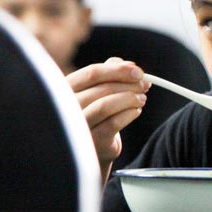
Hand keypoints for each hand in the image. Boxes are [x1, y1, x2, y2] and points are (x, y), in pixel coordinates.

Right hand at [67, 57, 149, 179]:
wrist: (95, 145)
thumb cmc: (97, 110)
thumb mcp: (101, 87)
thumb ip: (111, 72)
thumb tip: (129, 66)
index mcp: (67, 87)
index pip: (92, 73)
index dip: (118, 70)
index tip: (138, 72)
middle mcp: (68, 105)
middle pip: (102, 88)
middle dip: (128, 85)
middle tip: (144, 86)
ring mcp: (78, 124)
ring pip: (105, 106)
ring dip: (129, 99)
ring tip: (141, 99)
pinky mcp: (91, 140)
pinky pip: (113, 123)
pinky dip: (129, 114)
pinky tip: (136, 111)